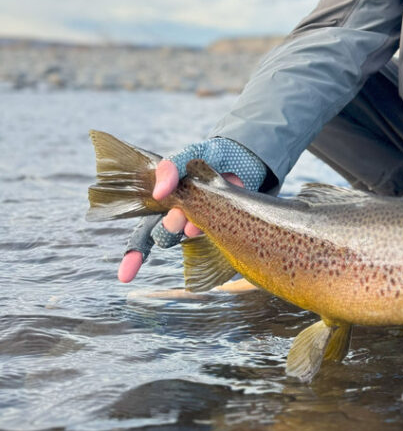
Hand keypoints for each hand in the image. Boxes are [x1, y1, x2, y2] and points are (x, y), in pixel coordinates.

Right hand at [117, 138, 266, 282]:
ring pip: (186, 237)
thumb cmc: (212, 156)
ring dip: (190, 228)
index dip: (133, 257)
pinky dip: (218, 227)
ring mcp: (202, 226)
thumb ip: (171, 166)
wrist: (248, 158)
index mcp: (164, 204)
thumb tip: (159, 192)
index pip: (142, 235)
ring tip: (199, 216)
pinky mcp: (225, 229)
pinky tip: (227, 216)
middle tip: (178, 216)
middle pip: (162, 236)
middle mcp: (180, 220)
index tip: (125, 277)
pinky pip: (217, 239)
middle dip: (167, 228)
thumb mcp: (190, 153)